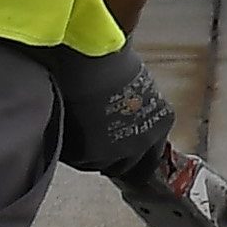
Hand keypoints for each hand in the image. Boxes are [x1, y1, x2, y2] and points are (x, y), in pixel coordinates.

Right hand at [55, 47, 178, 179]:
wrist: (92, 59)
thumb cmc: (113, 61)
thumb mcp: (138, 87)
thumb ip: (136, 110)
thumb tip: (125, 117)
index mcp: (161, 123)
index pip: (150, 158)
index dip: (133, 158)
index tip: (122, 157)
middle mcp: (144, 141)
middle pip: (125, 167)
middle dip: (110, 160)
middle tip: (93, 146)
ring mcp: (118, 150)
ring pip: (98, 165)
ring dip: (88, 155)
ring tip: (76, 135)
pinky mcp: (90, 153)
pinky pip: (77, 160)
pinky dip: (70, 151)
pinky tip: (65, 132)